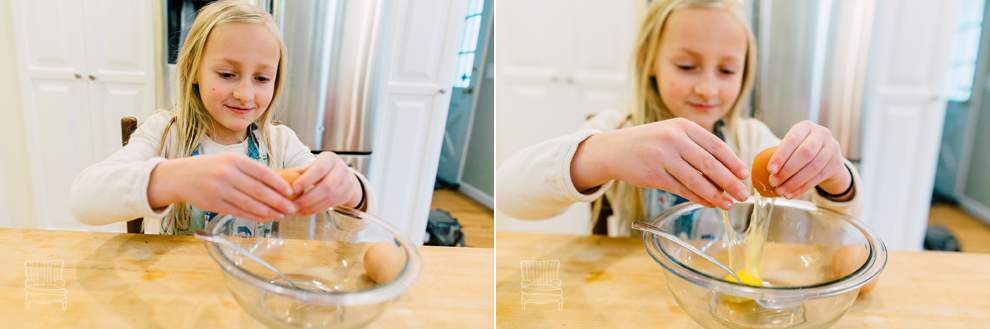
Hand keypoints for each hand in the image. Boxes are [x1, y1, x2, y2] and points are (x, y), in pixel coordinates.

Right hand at [148, 153, 296, 221]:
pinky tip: (266, 218)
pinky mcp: (214, 204)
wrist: (178, 177)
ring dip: (269, 211)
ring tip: (282, 215)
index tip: (291, 191)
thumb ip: (249, 170)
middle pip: (259, 190)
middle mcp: (228, 174)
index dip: (279, 184)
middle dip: (279, 201)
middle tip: (292, 207)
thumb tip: (277, 182)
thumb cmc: (209, 168)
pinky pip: (239, 212)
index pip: (263, 172)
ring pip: (251, 204)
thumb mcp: (229, 161)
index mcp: (234, 160)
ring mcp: (220, 190)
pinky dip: (255, 216)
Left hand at [284, 152, 363, 215]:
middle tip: (293, 205)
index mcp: (330, 159)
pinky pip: (330, 205)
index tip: (293, 189)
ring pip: (330, 198)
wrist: (345, 177)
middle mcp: (341, 170)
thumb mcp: (312, 166)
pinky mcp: (346, 196)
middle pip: (327, 186)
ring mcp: (346, 184)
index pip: (319, 169)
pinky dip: (316, 210)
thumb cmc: (323, 170)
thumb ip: (298, 172)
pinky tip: (304, 212)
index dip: (306, 180)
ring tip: (297, 211)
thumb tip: (277, 177)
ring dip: (311, 206)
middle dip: (308, 198)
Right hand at [571, 117, 749, 209]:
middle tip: (744, 193)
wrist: (614, 150)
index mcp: (682, 126)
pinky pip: (682, 190)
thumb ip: (696, 146)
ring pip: (697, 180)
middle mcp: (673, 139)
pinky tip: (709, 203)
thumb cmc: (649, 142)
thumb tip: (726, 170)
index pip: (715, 145)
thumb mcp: (672, 134)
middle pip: (710, 164)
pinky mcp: (654, 176)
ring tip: (729, 204)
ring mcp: (663, 157)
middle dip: (730, 181)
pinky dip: (699, 198)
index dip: (733, 162)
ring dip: (716, 194)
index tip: (744, 174)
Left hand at [766, 120, 851, 198]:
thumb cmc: (801, 148)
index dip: (781, 155)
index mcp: (806, 127)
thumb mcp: (793, 145)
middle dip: (787, 170)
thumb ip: (782, 154)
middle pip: (805, 153)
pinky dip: (802, 188)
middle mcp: (822, 135)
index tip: (770, 169)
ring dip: (794, 182)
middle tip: (773, 182)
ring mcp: (832, 149)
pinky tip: (790, 194)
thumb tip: (765, 172)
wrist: (827, 155)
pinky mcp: (836, 164)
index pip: (792, 140)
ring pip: (813, 168)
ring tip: (780, 190)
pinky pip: (817, 179)